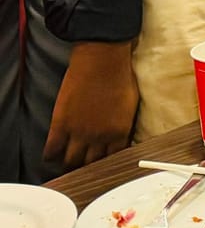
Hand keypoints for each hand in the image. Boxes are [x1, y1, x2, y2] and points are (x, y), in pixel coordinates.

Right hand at [44, 41, 138, 170]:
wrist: (102, 61)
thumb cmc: (120, 77)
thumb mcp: (130, 106)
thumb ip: (124, 125)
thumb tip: (121, 136)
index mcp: (120, 132)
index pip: (113, 159)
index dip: (106, 162)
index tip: (101, 163)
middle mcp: (99, 137)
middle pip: (91, 164)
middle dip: (87, 166)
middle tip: (82, 165)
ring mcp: (78, 132)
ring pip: (70, 161)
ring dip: (69, 163)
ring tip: (66, 162)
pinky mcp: (61, 124)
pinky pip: (52, 149)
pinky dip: (50, 155)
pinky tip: (51, 154)